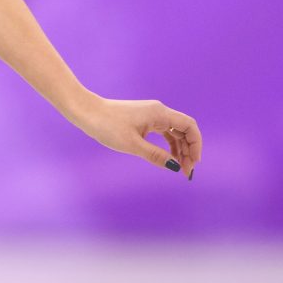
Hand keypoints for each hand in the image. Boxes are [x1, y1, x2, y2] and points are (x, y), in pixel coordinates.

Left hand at [71, 95, 200, 178]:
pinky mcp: (143, 119)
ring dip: (179, 149)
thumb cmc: (107, 126)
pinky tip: (168, 158)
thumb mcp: (132, 144)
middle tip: (186, 172)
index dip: (196, 144)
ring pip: (174, 132)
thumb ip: (155, 155)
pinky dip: (168, 145)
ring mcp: (151, 114)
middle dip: (188, 150)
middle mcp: (158, 111)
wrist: (86, 112)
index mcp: (159, 113)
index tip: (194, 163)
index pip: (189, 126)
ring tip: (179, 168)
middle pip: (184, 130)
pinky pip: (163, 132)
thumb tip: (175, 167)